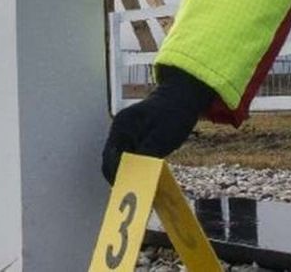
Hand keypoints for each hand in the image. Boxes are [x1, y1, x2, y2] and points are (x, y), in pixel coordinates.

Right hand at [100, 66, 215, 182]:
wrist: (181, 96)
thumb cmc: (174, 113)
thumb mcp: (163, 136)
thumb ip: (147, 154)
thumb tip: (136, 174)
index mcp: (122, 126)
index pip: (109, 158)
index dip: (115, 176)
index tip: (126, 190)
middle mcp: (119, 129)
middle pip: (112, 160)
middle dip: (122, 177)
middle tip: (135, 193)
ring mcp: (125, 132)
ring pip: (120, 160)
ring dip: (129, 173)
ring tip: (142, 187)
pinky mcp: (134, 136)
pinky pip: (129, 155)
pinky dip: (135, 166)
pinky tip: (146, 175)